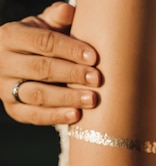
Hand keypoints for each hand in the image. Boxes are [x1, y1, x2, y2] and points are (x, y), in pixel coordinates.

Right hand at [0, 2, 100, 124]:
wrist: (19, 64)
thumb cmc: (40, 44)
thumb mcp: (44, 27)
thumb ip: (57, 19)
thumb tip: (69, 10)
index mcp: (12, 36)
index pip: (43, 42)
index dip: (70, 49)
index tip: (94, 57)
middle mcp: (4, 62)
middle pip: (41, 68)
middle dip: (72, 74)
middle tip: (97, 79)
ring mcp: (5, 87)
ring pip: (37, 94)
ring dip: (66, 98)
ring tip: (92, 99)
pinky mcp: (13, 109)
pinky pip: (33, 115)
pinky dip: (55, 116)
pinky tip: (76, 116)